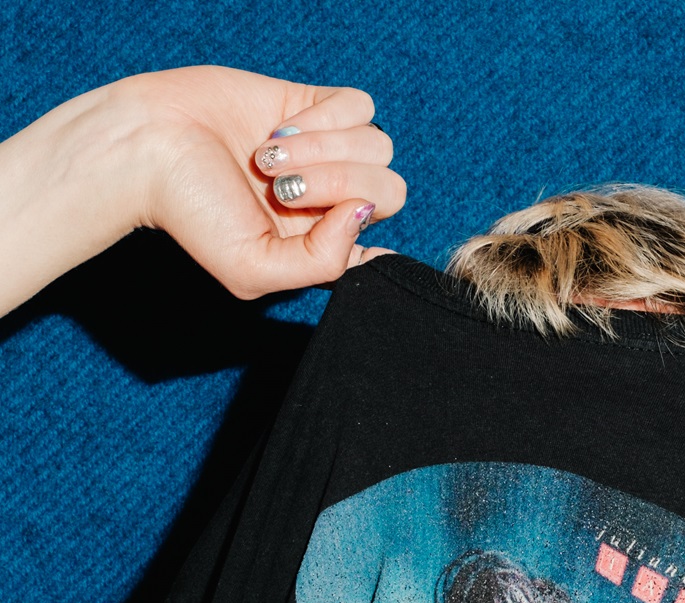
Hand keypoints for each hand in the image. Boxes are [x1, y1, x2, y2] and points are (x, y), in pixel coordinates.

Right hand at [0, 66, 406, 312]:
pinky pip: (360, 107)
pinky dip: (325, 118)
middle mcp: (335, 199)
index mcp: (327, 244)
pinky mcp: (314, 105)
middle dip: (337, 186)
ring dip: (325, 151)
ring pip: (378, 147)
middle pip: (389, 190)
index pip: (384, 243)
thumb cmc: (194, 215)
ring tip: (270, 158)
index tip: (318, 227)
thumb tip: (365, 215)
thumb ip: (323, 261)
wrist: (148, 147)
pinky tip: (282, 129)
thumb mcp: (255, 268)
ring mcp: (329, 151)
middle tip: (281, 189)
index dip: (361, 233)